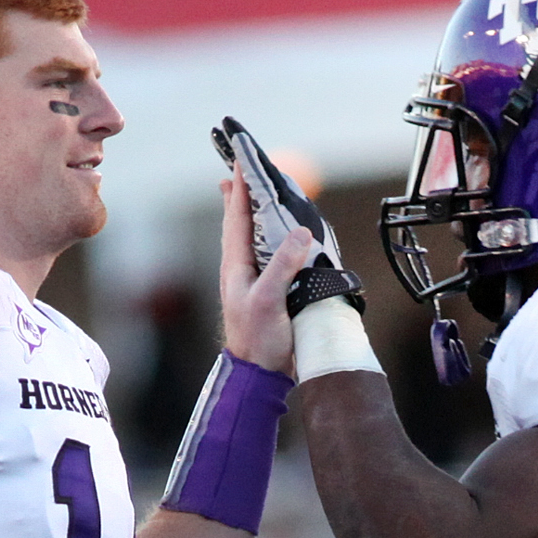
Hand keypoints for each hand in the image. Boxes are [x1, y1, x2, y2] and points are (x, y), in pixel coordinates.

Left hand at [218, 167, 309, 373]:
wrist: (259, 376)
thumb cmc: (258, 341)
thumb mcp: (269, 300)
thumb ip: (282, 265)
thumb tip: (300, 232)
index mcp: (236, 265)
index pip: (237, 217)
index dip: (239, 188)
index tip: (240, 160)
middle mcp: (242, 268)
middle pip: (241, 223)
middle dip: (243, 195)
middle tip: (242, 170)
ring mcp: (254, 280)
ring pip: (254, 238)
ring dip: (257, 215)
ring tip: (255, 195)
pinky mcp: (268, 292)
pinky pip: (270, 255)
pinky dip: (274, 238)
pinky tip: (281, 237)